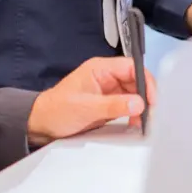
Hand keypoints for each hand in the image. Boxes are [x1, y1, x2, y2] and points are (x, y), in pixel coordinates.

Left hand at [27, 57, 156, 143]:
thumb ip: (114, 105)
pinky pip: (127, 105)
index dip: (145, 80)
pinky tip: (135, 123)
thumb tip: (140, 103)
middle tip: (150, 113)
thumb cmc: (57, 111)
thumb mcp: (86, 108)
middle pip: (136, 80)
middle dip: (145, 96)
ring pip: (134, 94)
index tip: (151, 99)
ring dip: (140, 107)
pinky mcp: (109, 104)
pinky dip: (133, 114)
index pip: (131, 67)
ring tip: (142, 122)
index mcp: (101, 68)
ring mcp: (108, 90)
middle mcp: (107, 76)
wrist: (40, 125)